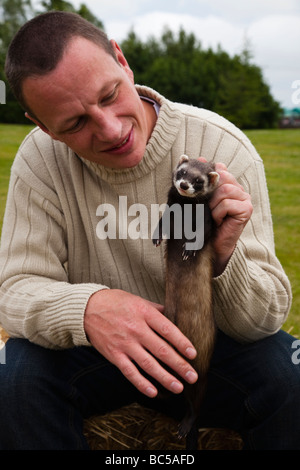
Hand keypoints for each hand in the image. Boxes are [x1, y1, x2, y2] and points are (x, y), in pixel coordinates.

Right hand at [84, 289, 197, 397]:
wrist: (87, 309)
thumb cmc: (115, 302)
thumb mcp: (138, 300)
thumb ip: (156, 310)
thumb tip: (175, 317)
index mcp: (144, 313)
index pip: (167, 330)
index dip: (181, 342)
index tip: (193, 354)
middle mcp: (136, 329)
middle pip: (161, 350)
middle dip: (179, 365)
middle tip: (192, 376)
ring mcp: (124, 344)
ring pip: (148, 364)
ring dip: (165, 377)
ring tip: (178, 387)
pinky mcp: (114, 355)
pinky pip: (130, 372)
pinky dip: (141, 383)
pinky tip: (153, 391)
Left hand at [199, 158, 252, 275]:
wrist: (212, 245)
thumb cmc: (205, 222)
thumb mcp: (199, 199)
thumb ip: (200, 181)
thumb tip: (200, 158)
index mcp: (228, 183)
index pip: (219, 169)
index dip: (207, 176)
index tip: (196, 186)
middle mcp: (238, 188)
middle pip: (221, 177)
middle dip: (208, 192)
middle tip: (206, 206)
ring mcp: (245, 198)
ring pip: (223, 190)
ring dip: (212, 205)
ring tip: (212, 216)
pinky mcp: (247, 209)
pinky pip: (227, 203)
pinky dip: (218, 213)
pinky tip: (218, 221)